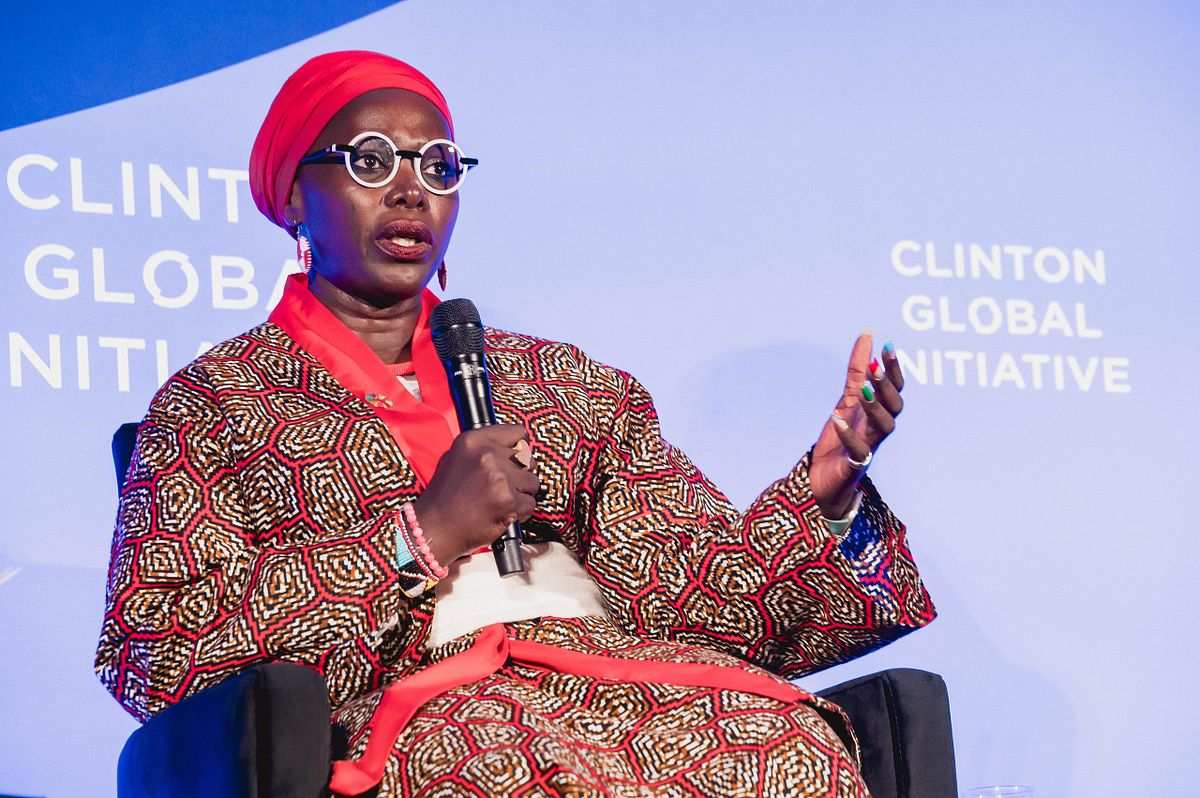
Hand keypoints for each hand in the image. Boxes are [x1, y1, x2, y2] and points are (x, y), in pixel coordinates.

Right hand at [410, 425, 539, 565]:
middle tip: (502, 487)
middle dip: (520, 474)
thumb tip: (518, 448)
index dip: (519, 449)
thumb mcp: (457, 458)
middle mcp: (487, 454)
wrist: (435, 527)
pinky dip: (520, 512)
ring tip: (500, 502)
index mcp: (473, 440)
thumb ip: (485, 449)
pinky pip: (530, 503)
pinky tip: (502, 514)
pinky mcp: (508, 500)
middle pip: (527, 459)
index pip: (517, 433)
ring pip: (532, 482)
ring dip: (521, 494)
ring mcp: (499, 477)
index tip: (514, 460)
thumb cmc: (445, 496)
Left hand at [809, 331, 904, 518]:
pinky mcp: (855, 465)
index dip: (894, 368)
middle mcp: (878, 429)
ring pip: (884, 427)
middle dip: (886, 387)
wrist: (822, 479)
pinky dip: (850, 435)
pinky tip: (838, 420)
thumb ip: (857, 371)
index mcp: (878, 412)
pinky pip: (858, 451)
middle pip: (894, 406)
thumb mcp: (846, 400)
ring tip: (862, 391)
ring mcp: (869, 447)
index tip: (888, 345)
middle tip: (874, 368)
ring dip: (874, 408)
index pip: (895, 388)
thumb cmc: (840, 438)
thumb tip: (868, 334)